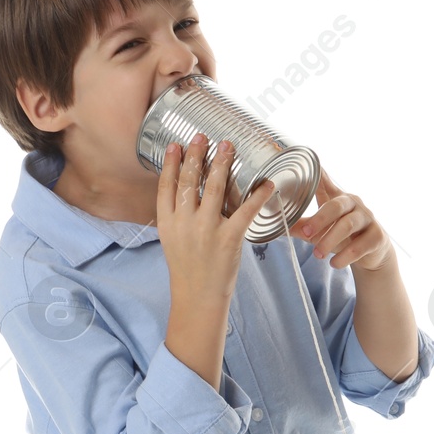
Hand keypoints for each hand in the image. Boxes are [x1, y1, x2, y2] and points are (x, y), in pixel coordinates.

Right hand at [158, 133, 276, 306]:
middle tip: (204, 137)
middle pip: (189, 181)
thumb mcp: (172, 239)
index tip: (177, 144)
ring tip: (228, 146)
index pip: (167, 186)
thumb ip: (178, 215)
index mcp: (167, 223)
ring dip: (222, 165)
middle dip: (197, 156)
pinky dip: (258, 195)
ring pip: (214, 189)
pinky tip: (266, 183)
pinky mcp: (229, 239)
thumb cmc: (188, 267)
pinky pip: (246, 211)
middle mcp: (184, 223)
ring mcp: (206, 230)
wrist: (197, 297)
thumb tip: (188, 187)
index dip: (172, 163)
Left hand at [288, 167, 394, 272]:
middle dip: (319, 220)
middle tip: (305, 234)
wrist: (374, 251)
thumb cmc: (344, 235)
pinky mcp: (377, 236)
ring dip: (330, 240)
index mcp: (338, 198)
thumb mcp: (323, 229)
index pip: (326, 182)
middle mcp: (355, 204)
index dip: (318, 173)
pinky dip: (345, 256)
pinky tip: (334, 263)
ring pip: (348, 225)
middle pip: (336, 206)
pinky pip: (360, 246)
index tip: (310, 164)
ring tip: (317, 255)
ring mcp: (368, 219)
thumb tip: (278, 226)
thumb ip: (303, 226)